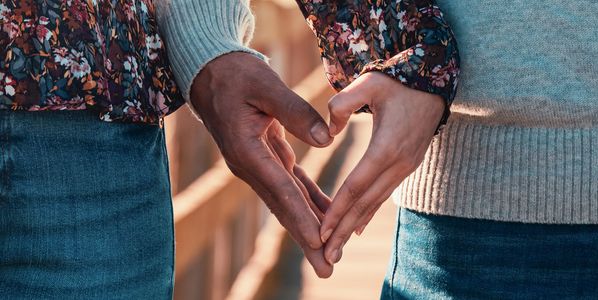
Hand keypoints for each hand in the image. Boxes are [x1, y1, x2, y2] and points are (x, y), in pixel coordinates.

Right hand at [189, 52, 333, 277]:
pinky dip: (308, 200)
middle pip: (283, 207)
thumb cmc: (236, 75)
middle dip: (306, 238)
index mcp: (246, 151)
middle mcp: (248, 166)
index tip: (319, 242)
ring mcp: (256, 165)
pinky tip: (325, 214)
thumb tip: (326, 140)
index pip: (281, 189)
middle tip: (326, 267)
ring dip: (308, 226)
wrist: (211, 74)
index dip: (302, 217)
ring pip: (287, 201)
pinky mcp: (264, 158)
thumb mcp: (265, 86)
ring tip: (327, 253)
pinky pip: (290, 184)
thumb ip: (295, 111)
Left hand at [320, 72, 443, 264]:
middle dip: (344, 230)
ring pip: (376, 203)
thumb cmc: (396, 80)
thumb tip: (327, 133)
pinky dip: (369, 212)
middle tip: (327, 256)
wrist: (433, 80)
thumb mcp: (367, 83)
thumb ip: (342, 104)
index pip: (356, 186)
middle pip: (366, 204)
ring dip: (355, 226)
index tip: (321, 230)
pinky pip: (385, 194)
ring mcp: (406, 166)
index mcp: (386, 147)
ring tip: (338, 248)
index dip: (337, 210)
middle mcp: (398, 163)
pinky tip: (357, 227)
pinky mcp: (407, 164)